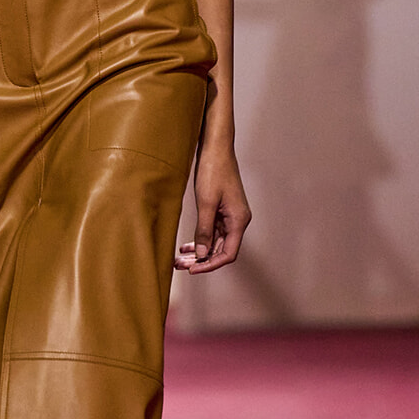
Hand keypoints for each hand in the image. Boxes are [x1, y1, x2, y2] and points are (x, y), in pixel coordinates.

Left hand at [175, 143, 251, 273]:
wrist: (215, 148)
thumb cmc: (213, 170)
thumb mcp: (206, 202)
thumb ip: (204, 230)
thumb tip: (202, 254)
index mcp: (238, 220)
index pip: (228, 254)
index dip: (210, 265)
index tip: (193, 270)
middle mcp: (237, 220)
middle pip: (221, 250)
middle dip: (201, 261)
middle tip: (180, 266)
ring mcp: (230, 216)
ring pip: (215, 242)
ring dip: (199, 252)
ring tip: (180, 259)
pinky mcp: (222, 210)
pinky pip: (212, 232)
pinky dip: (200, 240)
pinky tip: (187, 246)